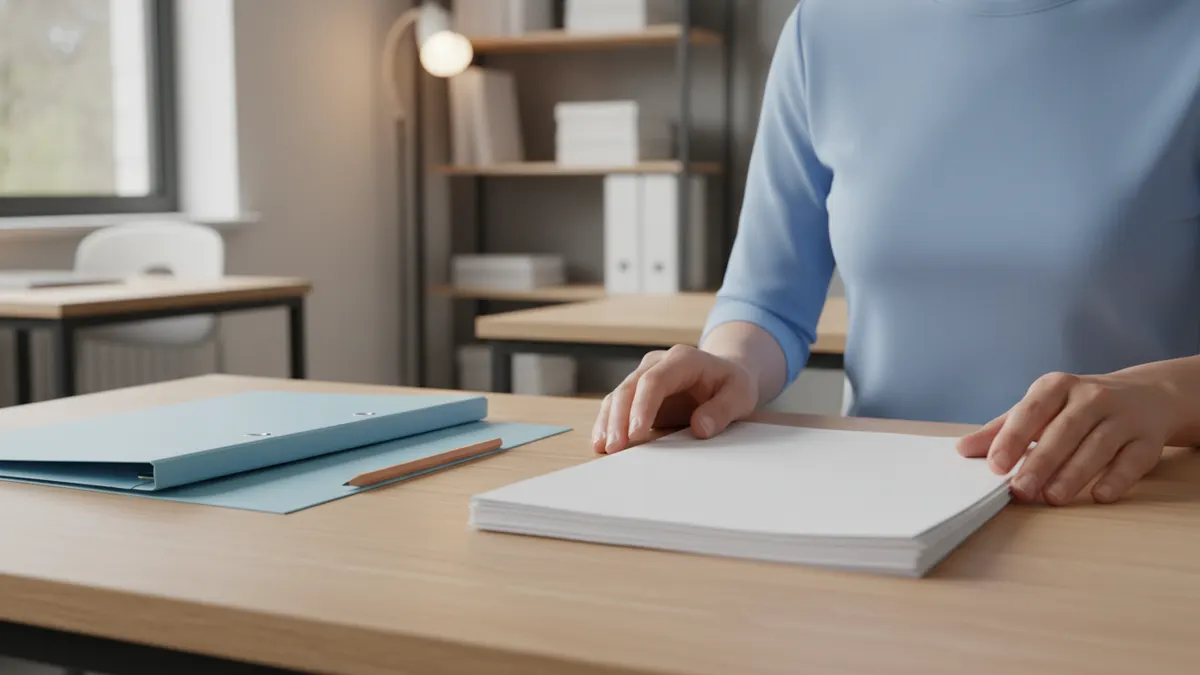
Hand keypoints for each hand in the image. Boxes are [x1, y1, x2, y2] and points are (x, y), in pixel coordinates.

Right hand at [591, 345, 757, 454]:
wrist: (723, 375)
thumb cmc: (731, 385)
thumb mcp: (741, 395)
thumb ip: (723, 410)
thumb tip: (700, 428)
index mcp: (683, 359)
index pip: (655, 380)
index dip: (643, 406)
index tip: (636, 433)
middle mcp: (657, 363)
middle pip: (630, 387)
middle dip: (619, 418)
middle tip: (614, 447)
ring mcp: (644, 376)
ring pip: (618, 395)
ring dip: (608, 422)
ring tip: (603, 448)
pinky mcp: (637, 393)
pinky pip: (617, 405)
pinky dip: (608, 423)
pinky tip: (601, 442)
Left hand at [957, 370, 1174, 504]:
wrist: (1146, 396)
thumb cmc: (1077, 407)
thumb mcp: (1040, 409)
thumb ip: (1002, 430)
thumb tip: (962, 450)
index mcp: (1057, 386)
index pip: (1031, 410)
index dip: (1013, 437)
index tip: (995, 465)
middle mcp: (1091, 397)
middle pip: (1065, 430)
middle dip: (1041, 462)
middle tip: (1020, 490)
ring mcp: (1123, 417)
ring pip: (1097, 446)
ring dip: (1074, 474)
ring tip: (1052, 498)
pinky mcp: (1148, 440)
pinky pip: (1133, 461)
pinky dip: (1116, 479)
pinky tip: (1099, 496)